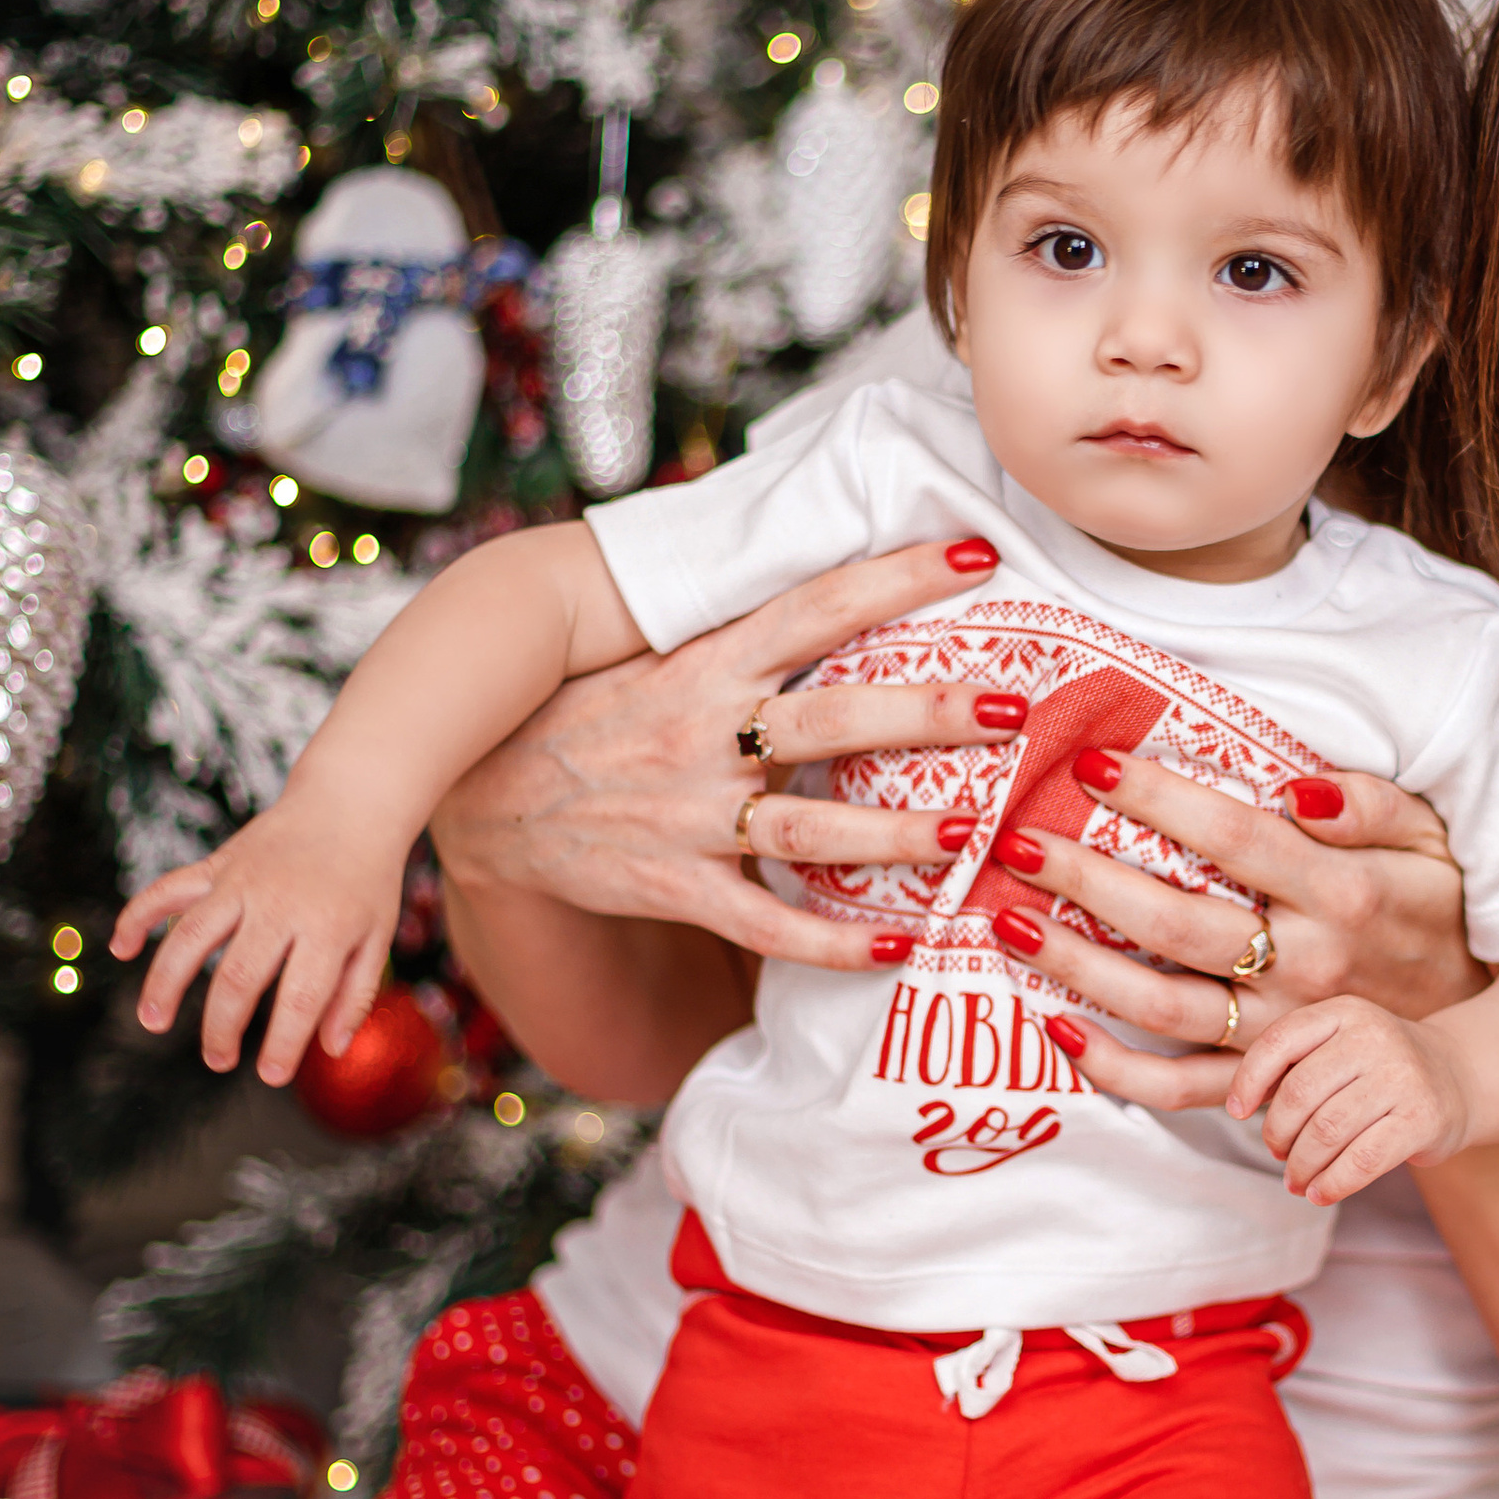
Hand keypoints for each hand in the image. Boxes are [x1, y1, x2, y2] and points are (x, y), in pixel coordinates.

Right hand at [113, 793, 405, 1083]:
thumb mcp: (377, 936)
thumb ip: (355, 994)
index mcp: (328, 926)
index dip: (282, 1043)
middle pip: (238, 976)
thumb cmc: (367, 879)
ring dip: (166, 983)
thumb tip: (330, 1049)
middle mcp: (280, 903)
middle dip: (221, 1028)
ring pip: (191, 937)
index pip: (300, 997)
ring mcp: (243, 881)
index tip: (270, 1076)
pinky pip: (169, 889)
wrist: (351, 801)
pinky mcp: (219, 864)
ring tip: (153, 1022)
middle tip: (219, 1060)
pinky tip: (122, 949)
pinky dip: (139, 915)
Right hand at [428, 536, 1035, 977]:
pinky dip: (829, 939)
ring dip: (896, 833)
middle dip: (928, 715)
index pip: (814, 607)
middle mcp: (700, 731)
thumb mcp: (651, 652)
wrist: (483, 800)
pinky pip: (762, 922)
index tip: (978, 556)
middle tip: (1015, 708)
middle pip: (832, 716)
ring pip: (809, 824)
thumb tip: (840, 572)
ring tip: (975, 832)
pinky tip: (896, 943)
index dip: (895, 578)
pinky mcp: (672, 886)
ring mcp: (687, 814)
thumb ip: (739, 627)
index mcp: (702, 662)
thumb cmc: (587, 714)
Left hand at [981, 750, 1478, 1117]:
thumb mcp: (1432, 838)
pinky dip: (1116, 1069)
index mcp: (1343, 894)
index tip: (1090, 762)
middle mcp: (1306, 966)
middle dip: (1090, 879)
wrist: (1478, 1025)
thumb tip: (1295, 786)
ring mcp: (1279, 1032)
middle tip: (1017, 839)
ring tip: (1007, 921)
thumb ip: (1370, 804)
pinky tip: (1056, 1028)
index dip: (1159, 798)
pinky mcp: (1265, 1079)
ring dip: (1079, 966)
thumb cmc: (1437, 908)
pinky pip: (1181, 1088)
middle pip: (1179, 922)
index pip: (1235, 836)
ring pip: (1163, 1005)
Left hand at [1221, 998, 1471, 1205]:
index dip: (1249, 1080)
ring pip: (1327, 1132)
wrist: (1461, 1075)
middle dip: (1278, 1133)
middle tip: (1278, 1153)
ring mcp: (1402, 1076)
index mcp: (1344, 1012)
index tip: (1238, 1112)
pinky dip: (1332, 1183)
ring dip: (1301, 1165)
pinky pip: (1362, 1160)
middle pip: (1299, 1094)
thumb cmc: (1381, 1068)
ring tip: (1295, 1179)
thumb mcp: (1342, 1044)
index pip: (1280, 1041)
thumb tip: (1243, 1105)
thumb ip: (1297, 1062)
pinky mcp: (1423, 1118)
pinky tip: (1319, 1193)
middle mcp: (1373, 1037)